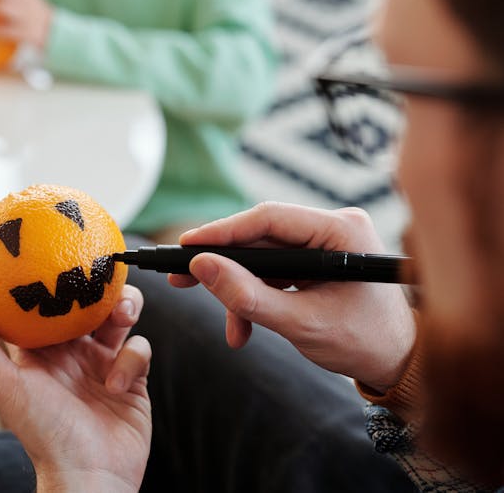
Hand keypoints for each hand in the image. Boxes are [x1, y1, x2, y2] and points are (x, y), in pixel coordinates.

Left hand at [0, 278, 150, 492]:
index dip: (52, 274)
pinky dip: (132, 360)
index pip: (48, 300)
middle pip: (89, 300)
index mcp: (41, 349)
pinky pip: (140, 349)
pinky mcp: (132, 378)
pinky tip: (117, 383)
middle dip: (98, 285)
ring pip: (120, 316)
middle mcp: (72, 352)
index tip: (54, 250)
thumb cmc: (41, 432)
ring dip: (124, 309)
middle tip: (100, 276)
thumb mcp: (0, 379)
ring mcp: (103, 363)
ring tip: (120, 318)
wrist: (90, 475)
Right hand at [169, 202, 415, 392]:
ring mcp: (325, 243)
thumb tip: (202, 267)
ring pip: (262, 258)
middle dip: (224, 265)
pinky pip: (273, 271)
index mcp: (341, 230)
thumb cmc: (365, 343)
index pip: (269, 218)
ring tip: (232, 329)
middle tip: (182, 279)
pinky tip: (247, 327)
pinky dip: (256, 297)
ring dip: (241, 293)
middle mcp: (333, 227)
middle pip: (260, 236)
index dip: (222, 231)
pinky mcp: (316, 261)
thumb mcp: (301, 324)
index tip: (187, 246)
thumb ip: (248, 296)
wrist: (400, 364)